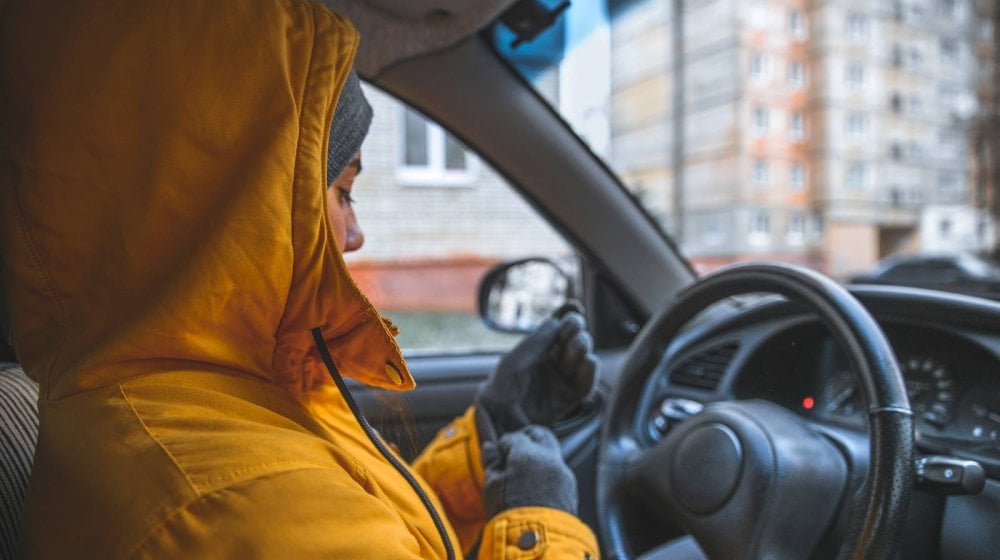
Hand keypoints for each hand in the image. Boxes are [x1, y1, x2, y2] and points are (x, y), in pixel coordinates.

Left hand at [475, 307, 597, 439]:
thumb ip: (535, 342)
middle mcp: (552, 363)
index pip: (558, 330)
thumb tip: (556, 321)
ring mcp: (562, 380)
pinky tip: (590, 361)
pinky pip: (585, 384)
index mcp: (538, 350)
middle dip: (575, 331)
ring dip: (583, 348)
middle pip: (571, 341)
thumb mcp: (514, 361)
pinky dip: (590, 372)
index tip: (574, 308)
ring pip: (580, 359)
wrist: (498, 419)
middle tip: (575, 326)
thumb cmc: (500, 388)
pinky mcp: (569, 399)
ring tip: (580, 343)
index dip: (567, 318)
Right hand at [482, 425, 577, 516]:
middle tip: (516, 449)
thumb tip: (490, 447)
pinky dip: (547, 472)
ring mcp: (563, 473)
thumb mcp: (493, 486)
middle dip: (528, 438)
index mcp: (527, 454)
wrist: (537, 540)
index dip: (504, 444)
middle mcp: (549, 458)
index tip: (498, 454)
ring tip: (525, 472)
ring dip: (539, 456)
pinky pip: (558, 471)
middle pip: (541, 435)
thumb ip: (492, 462)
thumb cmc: (510, 513)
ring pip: (552, 453)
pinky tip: (536, 486)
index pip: (515, 437)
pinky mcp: (571, 488)